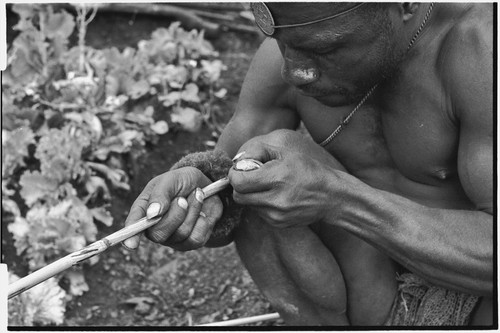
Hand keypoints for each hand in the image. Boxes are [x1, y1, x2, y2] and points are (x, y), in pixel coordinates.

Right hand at [123, 167, 222, 250]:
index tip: (131, 245)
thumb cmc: (183, 181)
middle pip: (158, 234)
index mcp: (144, 210)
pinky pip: (196, 238)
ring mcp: (173, 238)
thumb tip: (152, 214)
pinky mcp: (190, 242)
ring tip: (196, 197)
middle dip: (175, 215)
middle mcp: (155, 228)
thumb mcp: (171, 180)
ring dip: (193, 212)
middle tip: (183, 199)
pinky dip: (203, 221)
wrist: (207, 187)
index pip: (133, 226)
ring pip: (181, 234)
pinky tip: (202, 213)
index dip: (130, 237)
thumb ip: (160, 194)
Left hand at [228, 129, 345, 227]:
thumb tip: (238, 162)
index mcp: (277, 178)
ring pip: (248, 205)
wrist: (332, 196)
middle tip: (251, 178)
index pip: (239, 183)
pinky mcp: (279, 223)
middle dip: (240, 186)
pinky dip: (261, 204)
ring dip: (251, 195)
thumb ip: (259, 152)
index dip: (235, 175)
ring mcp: (277, 215)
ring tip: (268, 186)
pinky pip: (259, 213)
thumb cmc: (308, 169)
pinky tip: (276, 196)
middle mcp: (276, 200)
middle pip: (239, 197)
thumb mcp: (286, 151)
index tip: (240, 170)